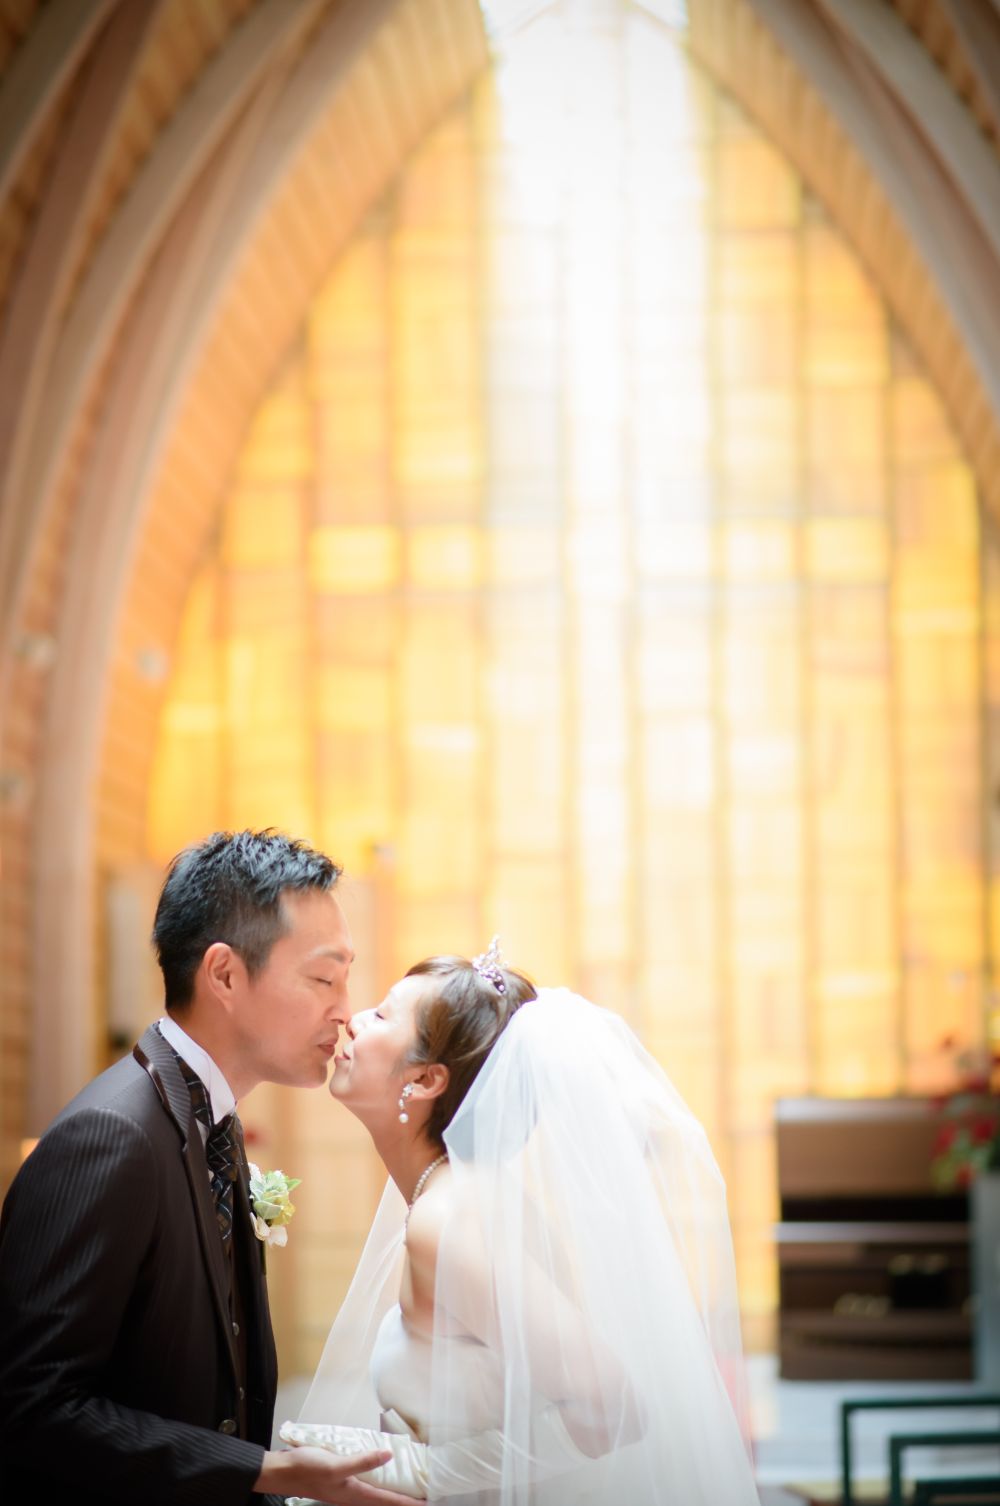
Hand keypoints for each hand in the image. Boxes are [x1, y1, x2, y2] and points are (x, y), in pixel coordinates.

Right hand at [253, 1444, 411, 1502]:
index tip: (427, 1503)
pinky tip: (380, 1472)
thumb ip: (362, 1461)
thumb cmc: (307, 1469)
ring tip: (408, 1488)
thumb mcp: (336, 1465)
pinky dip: (378, 1480)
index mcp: (354, 1494)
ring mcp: (346, 1488)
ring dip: (391, 1492)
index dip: (408, 1503)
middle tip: (423, 1497)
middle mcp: (353, 1494)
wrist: (282, 1471)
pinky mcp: (341, 1480)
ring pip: (375, 1493)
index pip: (388, 1501)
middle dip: (404, 1500)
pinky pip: (366, 1484)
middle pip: (384, 1500)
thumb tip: (388, 1456)